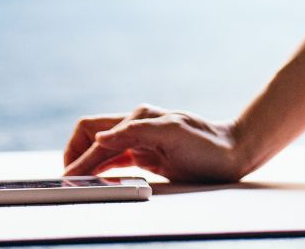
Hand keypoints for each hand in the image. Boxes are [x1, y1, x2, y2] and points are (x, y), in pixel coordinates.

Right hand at [61, 104, 250, 182]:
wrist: (235, 153)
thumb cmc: (208, 143)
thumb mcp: (174, 133)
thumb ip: (136, 132)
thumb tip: (100, 139)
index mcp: (137, 118)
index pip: (92, 133)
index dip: (78, 156)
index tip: (71, 177)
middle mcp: (136, 126)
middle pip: (90, 137)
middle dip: (76, 157)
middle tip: (69, 182)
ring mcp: (141, 141)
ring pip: (101, 150)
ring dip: (88, 165)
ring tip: (79, 186)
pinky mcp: (149, 155)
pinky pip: (116, 161)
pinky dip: (103, 170)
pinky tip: (100, 182)